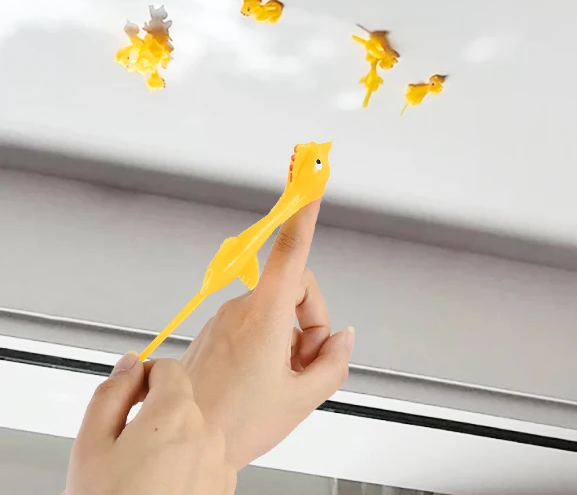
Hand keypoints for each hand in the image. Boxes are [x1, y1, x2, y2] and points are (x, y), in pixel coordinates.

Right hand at [66, 354, 235, 494]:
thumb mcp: (91, 445)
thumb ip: (111, 393)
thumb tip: (129, 364)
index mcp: (175, 413)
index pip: (169, 367)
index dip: (145, 377)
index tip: (131, 394)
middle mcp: (207, 432)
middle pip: (182, 403)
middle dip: (155, 416)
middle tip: (125, 448)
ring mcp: (220, 462)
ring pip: (195, 434)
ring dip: (173, 444)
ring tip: (141, 478)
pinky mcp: (225, 487)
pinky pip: (206, 462)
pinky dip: (187, 468)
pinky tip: (161, 490)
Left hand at [182, 199, 353, 469]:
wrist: (185, 444)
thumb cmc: (234, 423)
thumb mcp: (302, 399)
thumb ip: (334, 363)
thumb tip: (342, 340)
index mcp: (264, 315)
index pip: (291, 249)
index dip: (304, 212)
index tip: (310, 182)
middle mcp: (242, 308)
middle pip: (295, 288)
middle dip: (311, 320)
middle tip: (308, 362)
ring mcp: (226, 320)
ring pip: (276, 310)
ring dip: (290, 338)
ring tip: (282, 380)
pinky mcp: (216, 333)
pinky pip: (256, 324)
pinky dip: (270, 344)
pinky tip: (264, 380)